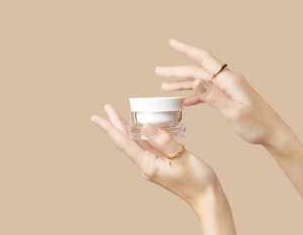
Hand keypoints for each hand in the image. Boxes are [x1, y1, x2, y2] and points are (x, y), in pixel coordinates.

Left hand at [90, 104, 219, 206]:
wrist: (205, 195)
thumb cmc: (196, 180)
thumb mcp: (182, 158)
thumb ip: (164, 141)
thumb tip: (146, 126)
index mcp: (148, 165)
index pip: (124, 143)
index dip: (110, 129)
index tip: (97, 118)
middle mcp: (146, 165)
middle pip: (126, 141)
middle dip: (115, 123)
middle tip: (106, 107)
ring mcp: (152, 164)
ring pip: (135, 142)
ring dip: (126, 127)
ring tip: (117, 113)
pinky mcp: (159, 162)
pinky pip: (146, 145)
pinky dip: (140, 133)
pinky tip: (140, 126)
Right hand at [155, 39, 292, 149]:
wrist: (273, 132)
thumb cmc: (257, 125)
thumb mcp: (234, 112)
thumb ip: (214, 96)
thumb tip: (195, 80)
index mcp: (229, 80)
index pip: (203, 59)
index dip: (186, 50)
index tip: (171, 43)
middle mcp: (228, 80)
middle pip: (197, 70)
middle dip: (177, 71)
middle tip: (158, 71)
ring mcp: (228, 88)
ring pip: (200, 81)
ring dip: (182, 83)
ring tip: (165, 86)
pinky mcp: (228, 97)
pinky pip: (207, 93)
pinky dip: (194, 96)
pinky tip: (184, 102)